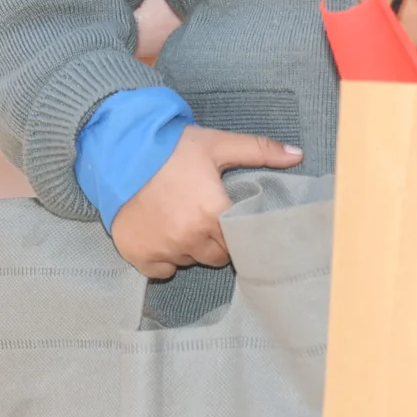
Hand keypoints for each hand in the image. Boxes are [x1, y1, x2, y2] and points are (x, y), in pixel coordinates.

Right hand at [108, 125, 301, 279]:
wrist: (120, 150)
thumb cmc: (172, 148)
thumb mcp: (218, 145)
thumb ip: (260, 151)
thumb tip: (297, 155)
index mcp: (213, 213)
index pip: (241, 242)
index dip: (239, 232)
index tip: (231, 221)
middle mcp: (190, 237)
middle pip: (217, 256)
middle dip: (216, 240)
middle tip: (205, 216)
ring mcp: (163, 249)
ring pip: (189, 261)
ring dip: (190, 247)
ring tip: (181, 219)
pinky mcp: (139, 255)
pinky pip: (161, 271)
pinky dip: (164, 258)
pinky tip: (162, 234)